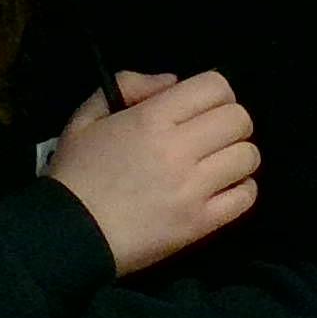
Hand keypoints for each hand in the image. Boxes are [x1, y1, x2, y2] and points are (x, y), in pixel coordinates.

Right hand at [47, 70, 258, 275]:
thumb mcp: (87, 116)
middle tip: (210, 138)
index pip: (216, 87)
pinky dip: (240, 190)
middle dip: (230, 123)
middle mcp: (179, 149)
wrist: (68, 235)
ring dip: (237, 156)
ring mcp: (193, 188)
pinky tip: (221, 191)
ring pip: (248, 156)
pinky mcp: (200, 223)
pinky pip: (245, 197)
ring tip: (216, 166)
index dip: (215, 94)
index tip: (201, 109)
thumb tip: (173, 82)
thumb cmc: (75, 174)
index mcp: (152, 118)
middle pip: (240, 119)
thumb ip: (130, 86)